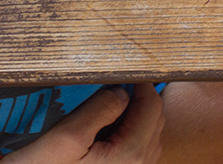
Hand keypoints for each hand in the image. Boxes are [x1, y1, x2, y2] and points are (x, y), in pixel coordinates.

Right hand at [9, 86, 162, 163]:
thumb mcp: (67, 137)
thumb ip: (99, 109)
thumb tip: (121, 90)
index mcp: (130, 155)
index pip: (152, 107)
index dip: (141, 82)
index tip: (125, 67)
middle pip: (155, 119)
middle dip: (139, 96)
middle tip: (115, 79)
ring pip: (148, 132)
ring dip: (135, 112)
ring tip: (109, 98)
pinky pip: (137, 145)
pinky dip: (129, 128)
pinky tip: (106, 122)